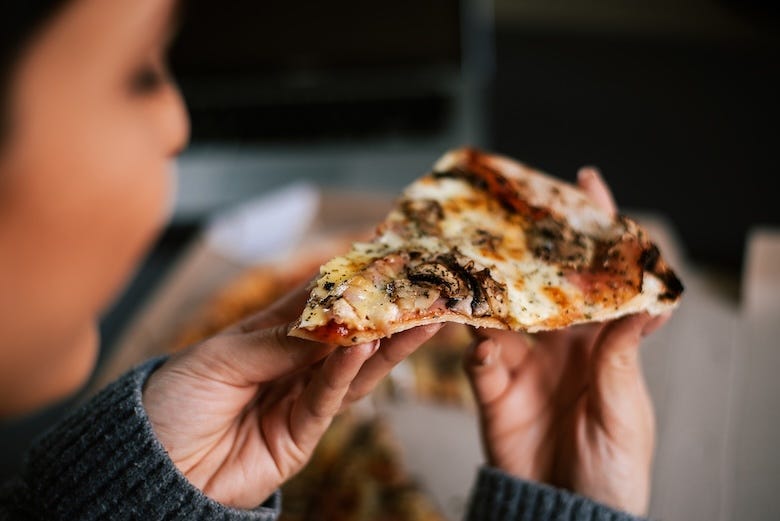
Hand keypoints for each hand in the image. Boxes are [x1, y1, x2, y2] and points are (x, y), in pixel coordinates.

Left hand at [143, 286, 440, 508]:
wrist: (154, 470)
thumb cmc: (173, 403)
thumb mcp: (219, 359)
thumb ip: (278, 342)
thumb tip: (332, 321)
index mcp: (264, 337)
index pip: (313, 301)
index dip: (344, 278)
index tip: (379, 253)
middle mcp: (289, 366)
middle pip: (344, 334)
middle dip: (380, 312)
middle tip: (417, 286)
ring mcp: (298, 400)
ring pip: (352, 368)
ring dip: (385, 343)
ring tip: (418, 317)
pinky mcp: (301, 436)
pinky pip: (329, 400)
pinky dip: (349, 372)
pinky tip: (368, 347)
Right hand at [463, 167, 669, 515]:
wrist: (565, 510)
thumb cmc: (614, 464)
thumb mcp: (626, 407)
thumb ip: (622, 356)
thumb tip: (649, 304)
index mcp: (598, 341)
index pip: (598, 278)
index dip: (596, 230)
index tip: (587, 183)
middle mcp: (557, 344)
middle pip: (540, 284)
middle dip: (527, 249)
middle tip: (511, 215)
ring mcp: (522, 364)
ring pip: (500, 314)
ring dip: (490, 296)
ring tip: (481, 273)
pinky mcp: (493, 391)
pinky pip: (477, 361)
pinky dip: (477, 351)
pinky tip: (483, 348)